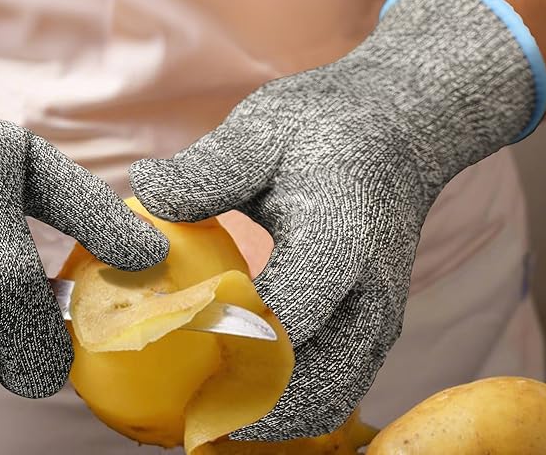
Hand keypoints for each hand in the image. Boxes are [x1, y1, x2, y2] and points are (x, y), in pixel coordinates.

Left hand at [130, 0, 545, 438]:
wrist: (401, 130)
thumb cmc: (327, 126)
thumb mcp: (264, 127)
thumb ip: (209, 168)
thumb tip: (144, 190)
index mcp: (341, 244)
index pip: (291, 318)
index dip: (232, 343)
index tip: (174, 346)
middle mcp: (370, 297)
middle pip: (317, 386)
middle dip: (247, 410)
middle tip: (181, 416)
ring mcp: (377, 323)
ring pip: (329, 402)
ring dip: (269, 419)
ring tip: (202, 415)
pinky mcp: (371, 335)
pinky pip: (334, 392)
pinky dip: (287, 408)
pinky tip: (232, 397)